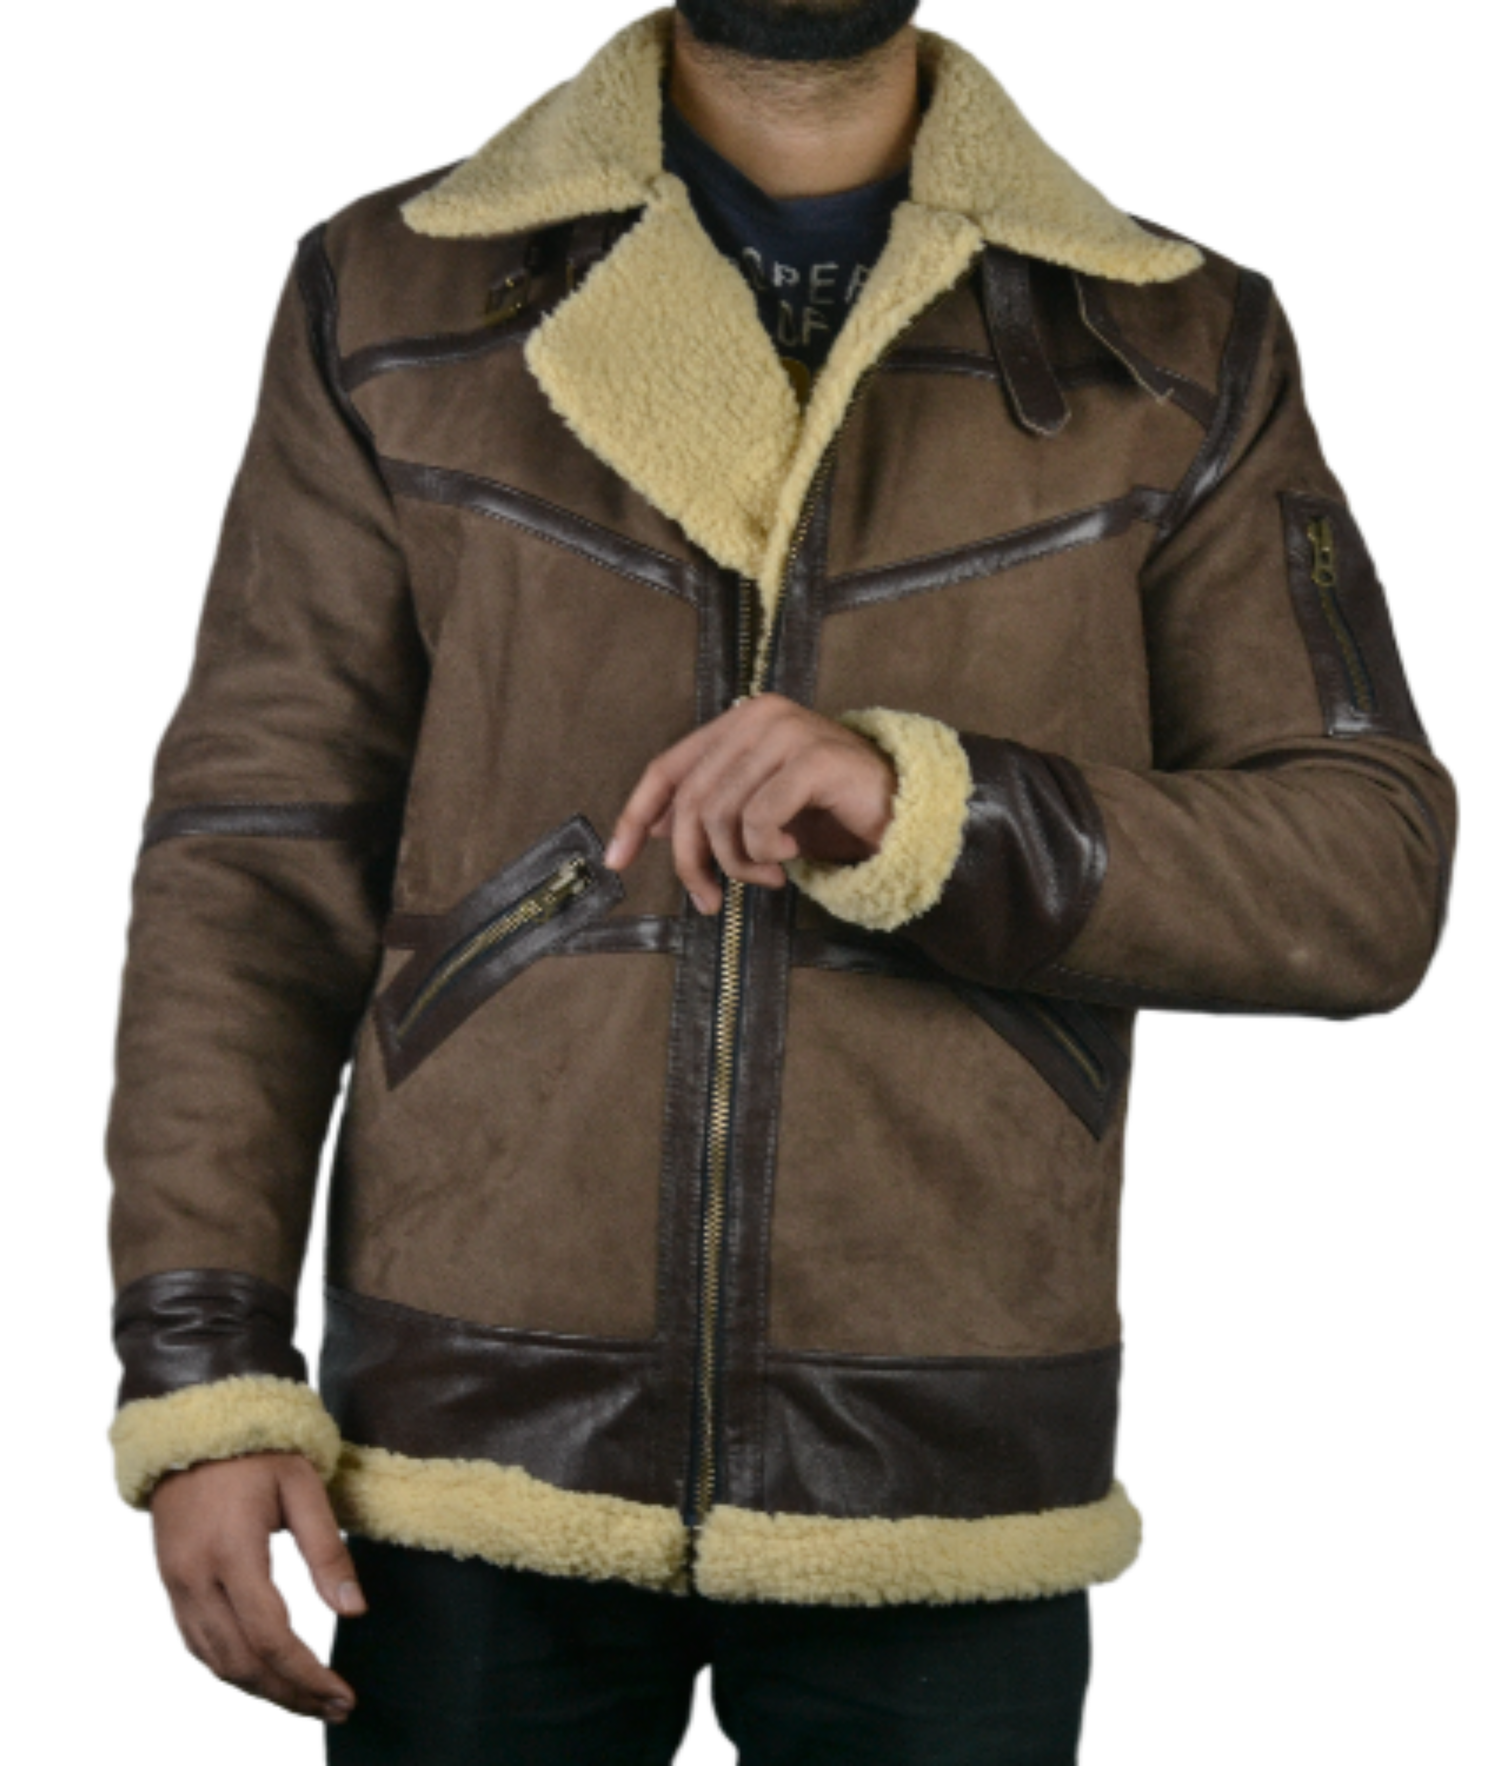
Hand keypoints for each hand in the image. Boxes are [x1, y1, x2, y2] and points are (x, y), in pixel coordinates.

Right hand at [151, 1452, 365, 1722]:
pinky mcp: (171, 1583)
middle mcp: (195, 1577)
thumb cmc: (256, 1448)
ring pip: (216, 1662)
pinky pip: (198, 1643)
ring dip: (262, 1690)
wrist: (192, 1423)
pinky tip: (264, 1675)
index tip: (344, 1694)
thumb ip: (327, 1551)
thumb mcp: (302, 1486)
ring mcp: (176, 1584)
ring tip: (308, 1700)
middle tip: (336, 1707)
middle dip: (290, 1695)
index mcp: (231, 1551)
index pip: (269, 1637)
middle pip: (241, 1662)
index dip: (307, 1675)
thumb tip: (355, 1611)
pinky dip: (232, 1669)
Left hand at [604, 694, 897, 913]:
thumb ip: (712, 807)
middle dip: (694, 861)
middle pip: (691, 799)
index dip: (636, 815)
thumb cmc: (831, 813)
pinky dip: (767, 852)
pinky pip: (760, 819)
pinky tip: (793, 857)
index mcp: (739, 722)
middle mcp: (759, 717)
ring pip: (722, 813)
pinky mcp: (814, 759)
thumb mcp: (759, 812)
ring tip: (768, 876)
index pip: (667, 768)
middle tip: (710, 898)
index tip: (617, 860)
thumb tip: (659, 824)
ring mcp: (788, 733)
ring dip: (739, 863)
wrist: (903, 813)